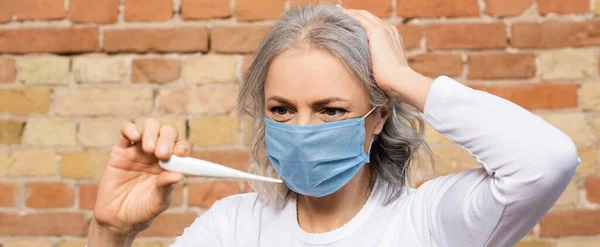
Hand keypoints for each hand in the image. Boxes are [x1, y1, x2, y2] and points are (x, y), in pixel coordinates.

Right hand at [93, 119, 189, 236]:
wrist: (117, 220)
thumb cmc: (142, 211)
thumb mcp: (158, 202)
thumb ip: (166, 187)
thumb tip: (179, 175)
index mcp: (170, 164)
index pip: (180, 147)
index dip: (182, 147)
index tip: (180, 153)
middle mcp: (156, 154)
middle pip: (167, 133)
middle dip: (167, 138)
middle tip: (162, 154)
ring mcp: (138, 151)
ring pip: (149, 127)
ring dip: (152, 133)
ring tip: (149, 149)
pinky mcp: (120, 151)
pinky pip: (125, 131)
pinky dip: (130, 128)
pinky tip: (135, 136)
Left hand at [340, 6, 432, 111]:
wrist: (399, 80)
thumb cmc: (391, 81)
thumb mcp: (384, 68)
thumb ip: (376, 62)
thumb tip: (367, 69)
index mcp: (392, 37)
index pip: (373, 25)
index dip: (360, 22)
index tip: (348, 22)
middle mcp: (389, 30)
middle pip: (367, 17)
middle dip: (353, 14)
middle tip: (339, 12)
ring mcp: (383, 29)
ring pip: (362, 15)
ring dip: (349, 12)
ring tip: (336, 11)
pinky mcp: (377, 32)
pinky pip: (359, 19)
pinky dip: (349, 16)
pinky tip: (339, 15)